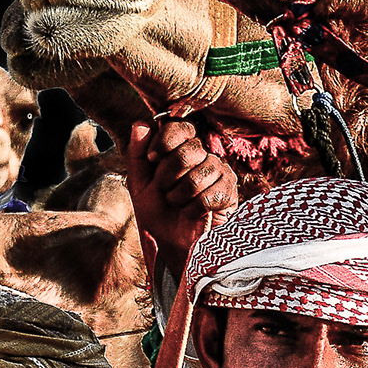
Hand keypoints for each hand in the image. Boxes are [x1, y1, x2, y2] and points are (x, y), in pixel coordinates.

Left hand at [127, 118, 239, 279]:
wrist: (171, 244)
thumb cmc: (156, 212)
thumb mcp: (139, 183)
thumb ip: (137, 154)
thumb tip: (141, 124)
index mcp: (181, 148)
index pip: (180, 127)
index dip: (164, 140)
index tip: (153, 159)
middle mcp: (203, 155)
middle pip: (190, 149)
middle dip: (168, 174)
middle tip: (164, 190)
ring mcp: (220, 172)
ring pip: (201, 173)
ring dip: (180, 195)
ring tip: (177, 204)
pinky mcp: (229, 193)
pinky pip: (211, 195)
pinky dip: (193, 209)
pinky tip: (192, 213)